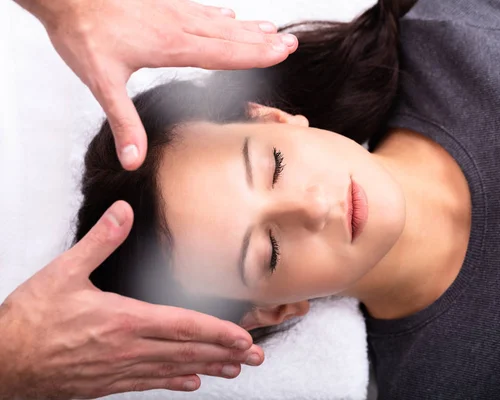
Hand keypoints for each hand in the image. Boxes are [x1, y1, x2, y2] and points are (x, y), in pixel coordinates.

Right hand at [0, 201, 263, 399]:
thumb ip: (100, 241)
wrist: (2, 363)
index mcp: (124, 320)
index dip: (218, 332)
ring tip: (236, 369)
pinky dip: (174, 382)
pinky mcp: (108, 383)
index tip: (244, 336)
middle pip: (187, 351)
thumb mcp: (63, 272)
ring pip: (174, 369)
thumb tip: (124, 211)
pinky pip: (149, 384)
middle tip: (255, 355)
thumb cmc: (30, 319)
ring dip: (208, 368)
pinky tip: (192, 383)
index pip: (183, 326)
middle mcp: (128, 349)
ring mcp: (120, 369)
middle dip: (225, 353)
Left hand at [17, 0, 297, 169]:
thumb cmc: (83, 33)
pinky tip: (228, 14)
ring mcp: (171, 11)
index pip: (223, 53)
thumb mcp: (101, 83)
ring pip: (219, 21)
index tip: (280, 52)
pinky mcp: (161, 4)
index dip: (254, 54)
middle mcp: (178, 26)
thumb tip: (134, 158)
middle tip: (290, 42)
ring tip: (271, 29)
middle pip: (230, 35)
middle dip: (262, 41)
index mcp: (171, 46)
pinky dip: (219, 15)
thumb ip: (123, 121)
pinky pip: (199, 9)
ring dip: (247, 27)